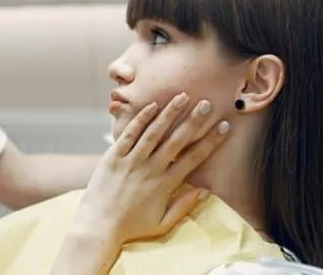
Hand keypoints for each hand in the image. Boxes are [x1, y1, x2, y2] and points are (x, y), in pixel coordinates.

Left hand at [73, 93, 228, 242]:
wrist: (98, 226)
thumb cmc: (131, 227)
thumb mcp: (162, 224)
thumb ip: (184, 207)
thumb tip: (205, 191)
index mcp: (165, 184)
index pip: (194, 157)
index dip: (210, 140)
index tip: (224, 126)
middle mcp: (150, 169)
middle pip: (177, 140)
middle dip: (193, 120)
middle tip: (206, 103)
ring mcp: (131, 161)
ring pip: (154, 132)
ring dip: (169, 113)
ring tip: (182, 96)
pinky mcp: (113, 157)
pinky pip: (129, 134)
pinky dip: (140, 119)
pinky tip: (152, 106)